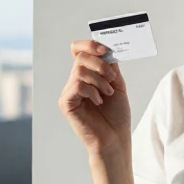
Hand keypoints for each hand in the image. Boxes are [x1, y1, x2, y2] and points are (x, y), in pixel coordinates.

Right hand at [58, 40, 131, 156]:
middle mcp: (75, 81)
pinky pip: (77, 86)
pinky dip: (91, 91)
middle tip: (112, 78)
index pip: (79, 51)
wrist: (116, 138)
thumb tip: (106, 49)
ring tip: (107, 93)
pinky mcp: (66, 103)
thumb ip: (110, 67)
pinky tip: (98, 102)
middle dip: (100, 63)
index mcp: (87, 75)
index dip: (89, 45)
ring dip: (99, 79)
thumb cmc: (117, 115)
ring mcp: (69, 92)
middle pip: (80, 57)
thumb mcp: (117, 84)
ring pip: (79, 70)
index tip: (104, 50)